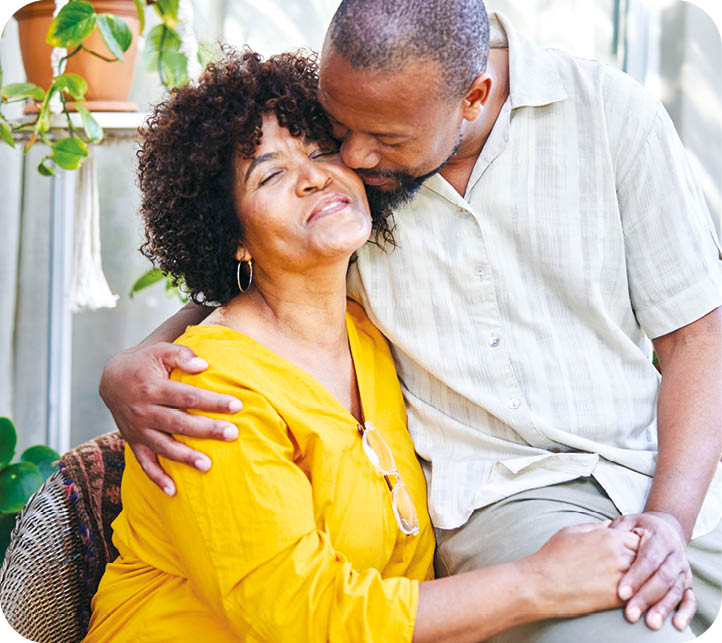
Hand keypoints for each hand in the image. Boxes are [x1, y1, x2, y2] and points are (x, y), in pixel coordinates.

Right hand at [99, 342, 242, 494]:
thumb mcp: (160, 351)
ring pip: (164, 447)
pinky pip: (144, 464)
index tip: (237, 406)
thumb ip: (182, 355)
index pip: (188, 397)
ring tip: (208, 466)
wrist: (111, 379)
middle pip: (179, 424)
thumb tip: (204, 366)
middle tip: (233, 434)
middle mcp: (144, 411)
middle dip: (207, 430)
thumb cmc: (145, 363)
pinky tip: (173, 492)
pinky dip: (157, 479)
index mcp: (153, 388)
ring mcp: (138, 430)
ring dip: (185, 458)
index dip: (212, 401)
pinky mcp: (134, 442)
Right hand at [527, 521, 639, 617]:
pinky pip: (638, 594)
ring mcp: (620, 577)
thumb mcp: (571, 532)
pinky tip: (632, 595)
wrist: (542, 584)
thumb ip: (594, 527)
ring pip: (645, 577)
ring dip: (643, 579)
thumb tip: (608, 525)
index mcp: (609, 536)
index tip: (634, 549)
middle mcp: (618, 555)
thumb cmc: (553, 556)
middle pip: (646, 557)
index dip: (637, 543)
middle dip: (644, 561)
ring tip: (639, 582)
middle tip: (641, 567)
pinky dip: (638, 594)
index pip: (638, 537)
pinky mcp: (617, 598)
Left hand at [610, 511, 693, 631]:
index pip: (648, 559)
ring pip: (675, 590)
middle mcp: (674, 555)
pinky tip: (677, 625)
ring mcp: (682, 569)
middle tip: (631, 614)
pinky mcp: (687, 581)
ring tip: (651, 623)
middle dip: (646, 597)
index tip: (621, 593)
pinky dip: (686, 612)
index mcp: (660, 538)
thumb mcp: (629, 521)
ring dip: (663, 608)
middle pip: (662, 578)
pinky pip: (689, 598)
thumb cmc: (641, 528)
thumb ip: (618, 529)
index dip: (636, 577)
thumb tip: (607, 538)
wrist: (666, 529)